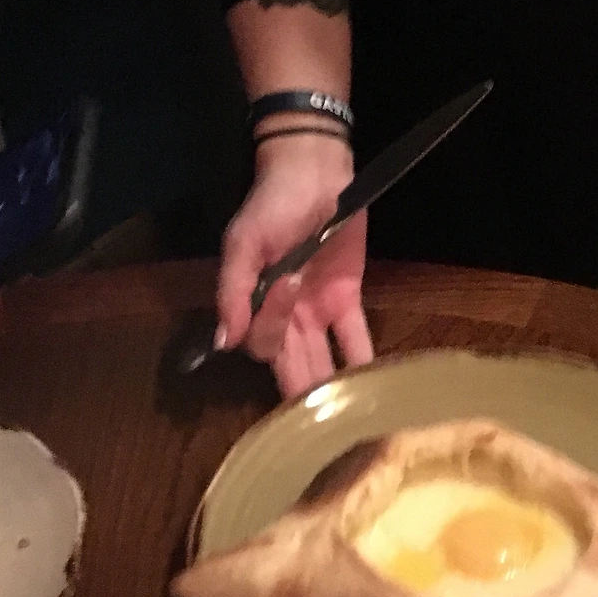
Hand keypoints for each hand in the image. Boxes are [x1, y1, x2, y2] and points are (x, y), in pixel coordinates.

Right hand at [215, 132, 373, 398]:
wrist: (314, 170)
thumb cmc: (272, 202)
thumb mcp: (244, 240)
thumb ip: (232, 290)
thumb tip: (224, 341)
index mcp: (255, 304)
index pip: (262, 342)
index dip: (270, 330)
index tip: (286, 284)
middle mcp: (285, 316)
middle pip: (292, 364)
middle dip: (303, 392)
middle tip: (320, 426)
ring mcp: (317, 311)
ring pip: (321, 360)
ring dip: (331, 386)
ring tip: (347, 418)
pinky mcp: (348, 299)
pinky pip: (354, 337)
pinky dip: (363, 359)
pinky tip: (373, 386)